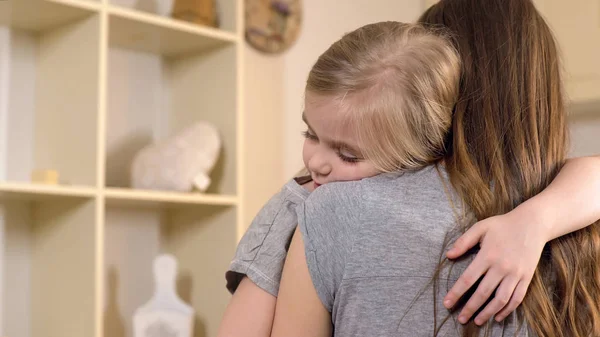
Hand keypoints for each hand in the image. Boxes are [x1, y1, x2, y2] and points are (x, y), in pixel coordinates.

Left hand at [443, 208, 548, 324]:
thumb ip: (463, 242)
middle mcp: (501, 267)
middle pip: (483, 293)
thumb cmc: (503, 225)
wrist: (533, 224)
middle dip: (470, 308)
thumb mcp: (480, 227)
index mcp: (487, 255)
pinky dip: (507, 310)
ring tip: (477, 321)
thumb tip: (448, 255)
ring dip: (488, 313)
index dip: (456, 293)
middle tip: (460, 319)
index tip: (447, 304)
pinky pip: (517, 298)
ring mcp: (515, 274)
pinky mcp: (527, 278)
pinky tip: (498, 316)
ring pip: (500, 300)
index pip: (468, 279)